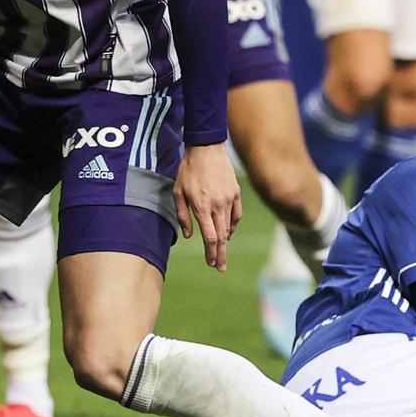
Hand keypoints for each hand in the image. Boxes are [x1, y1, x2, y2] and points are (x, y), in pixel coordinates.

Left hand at [173, 141, 242, 271]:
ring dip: (226, 241)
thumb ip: (183, 215)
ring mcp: (229, 199)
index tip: (211, 263)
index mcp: (202, 206)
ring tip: (222, 253)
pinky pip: (237, 214)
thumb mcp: (178, 191)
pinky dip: (233, 225)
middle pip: (222, 236)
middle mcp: (218, 205)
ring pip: (229, 226)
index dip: (211, 252)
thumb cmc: (188, 170)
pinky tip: (229, 232)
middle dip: (220, 254)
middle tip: (220, 268)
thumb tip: (190, 235)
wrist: (207, 148)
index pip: (210, 236)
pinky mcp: (236, 193)